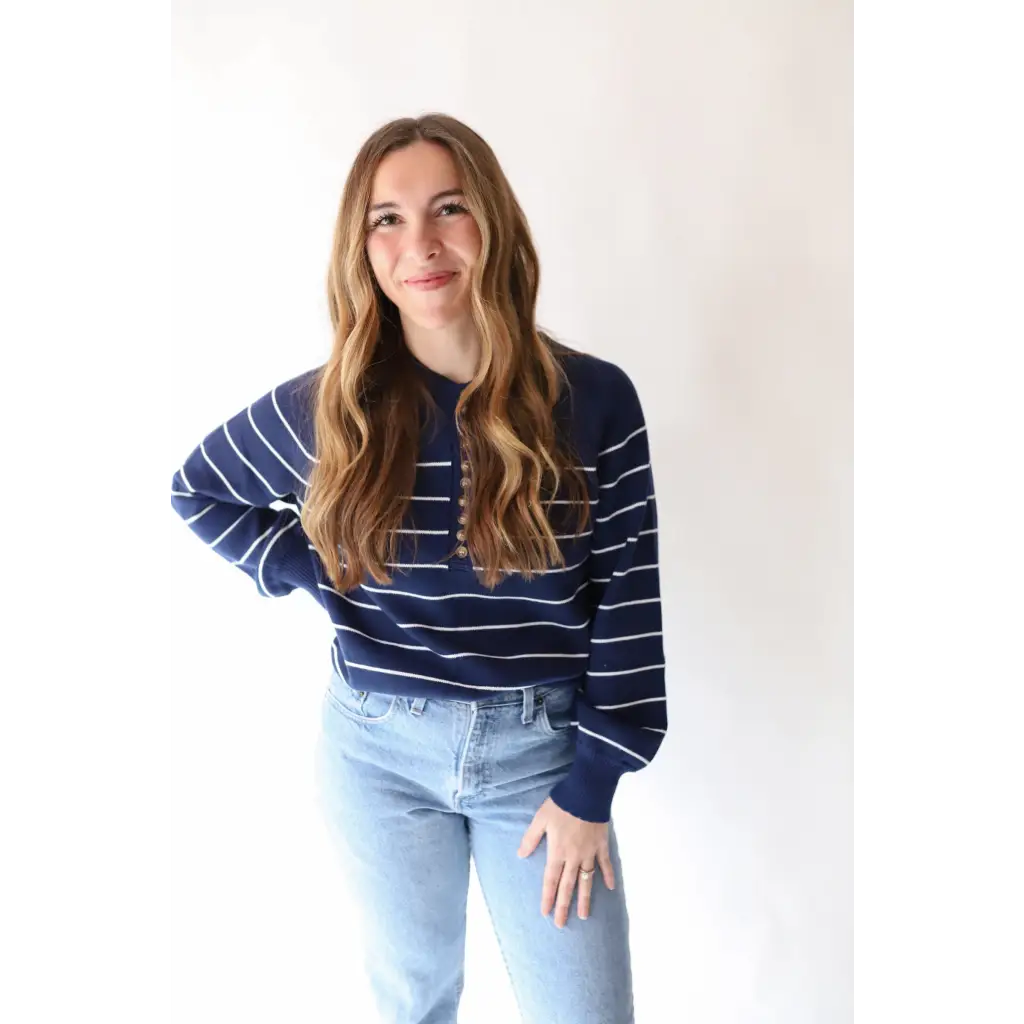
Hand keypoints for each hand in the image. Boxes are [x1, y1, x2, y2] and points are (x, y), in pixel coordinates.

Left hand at [517, 797, 615, 927]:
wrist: (587, 792)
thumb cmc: (561, 804)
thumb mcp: (540, 819)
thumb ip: (531, 838)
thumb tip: (521, 855)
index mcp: (557, 851)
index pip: (551, 880)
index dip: (548, 897)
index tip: (546, 913)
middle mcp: (574, 857)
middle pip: (567, 886)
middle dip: (563, 906)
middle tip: (561, 924)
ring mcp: (589, 852)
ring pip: (586, 880)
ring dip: (584, 898)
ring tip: (584, 916)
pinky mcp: (601, 845)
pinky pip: (605, 864)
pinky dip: (608, 875)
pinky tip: (610, 888)